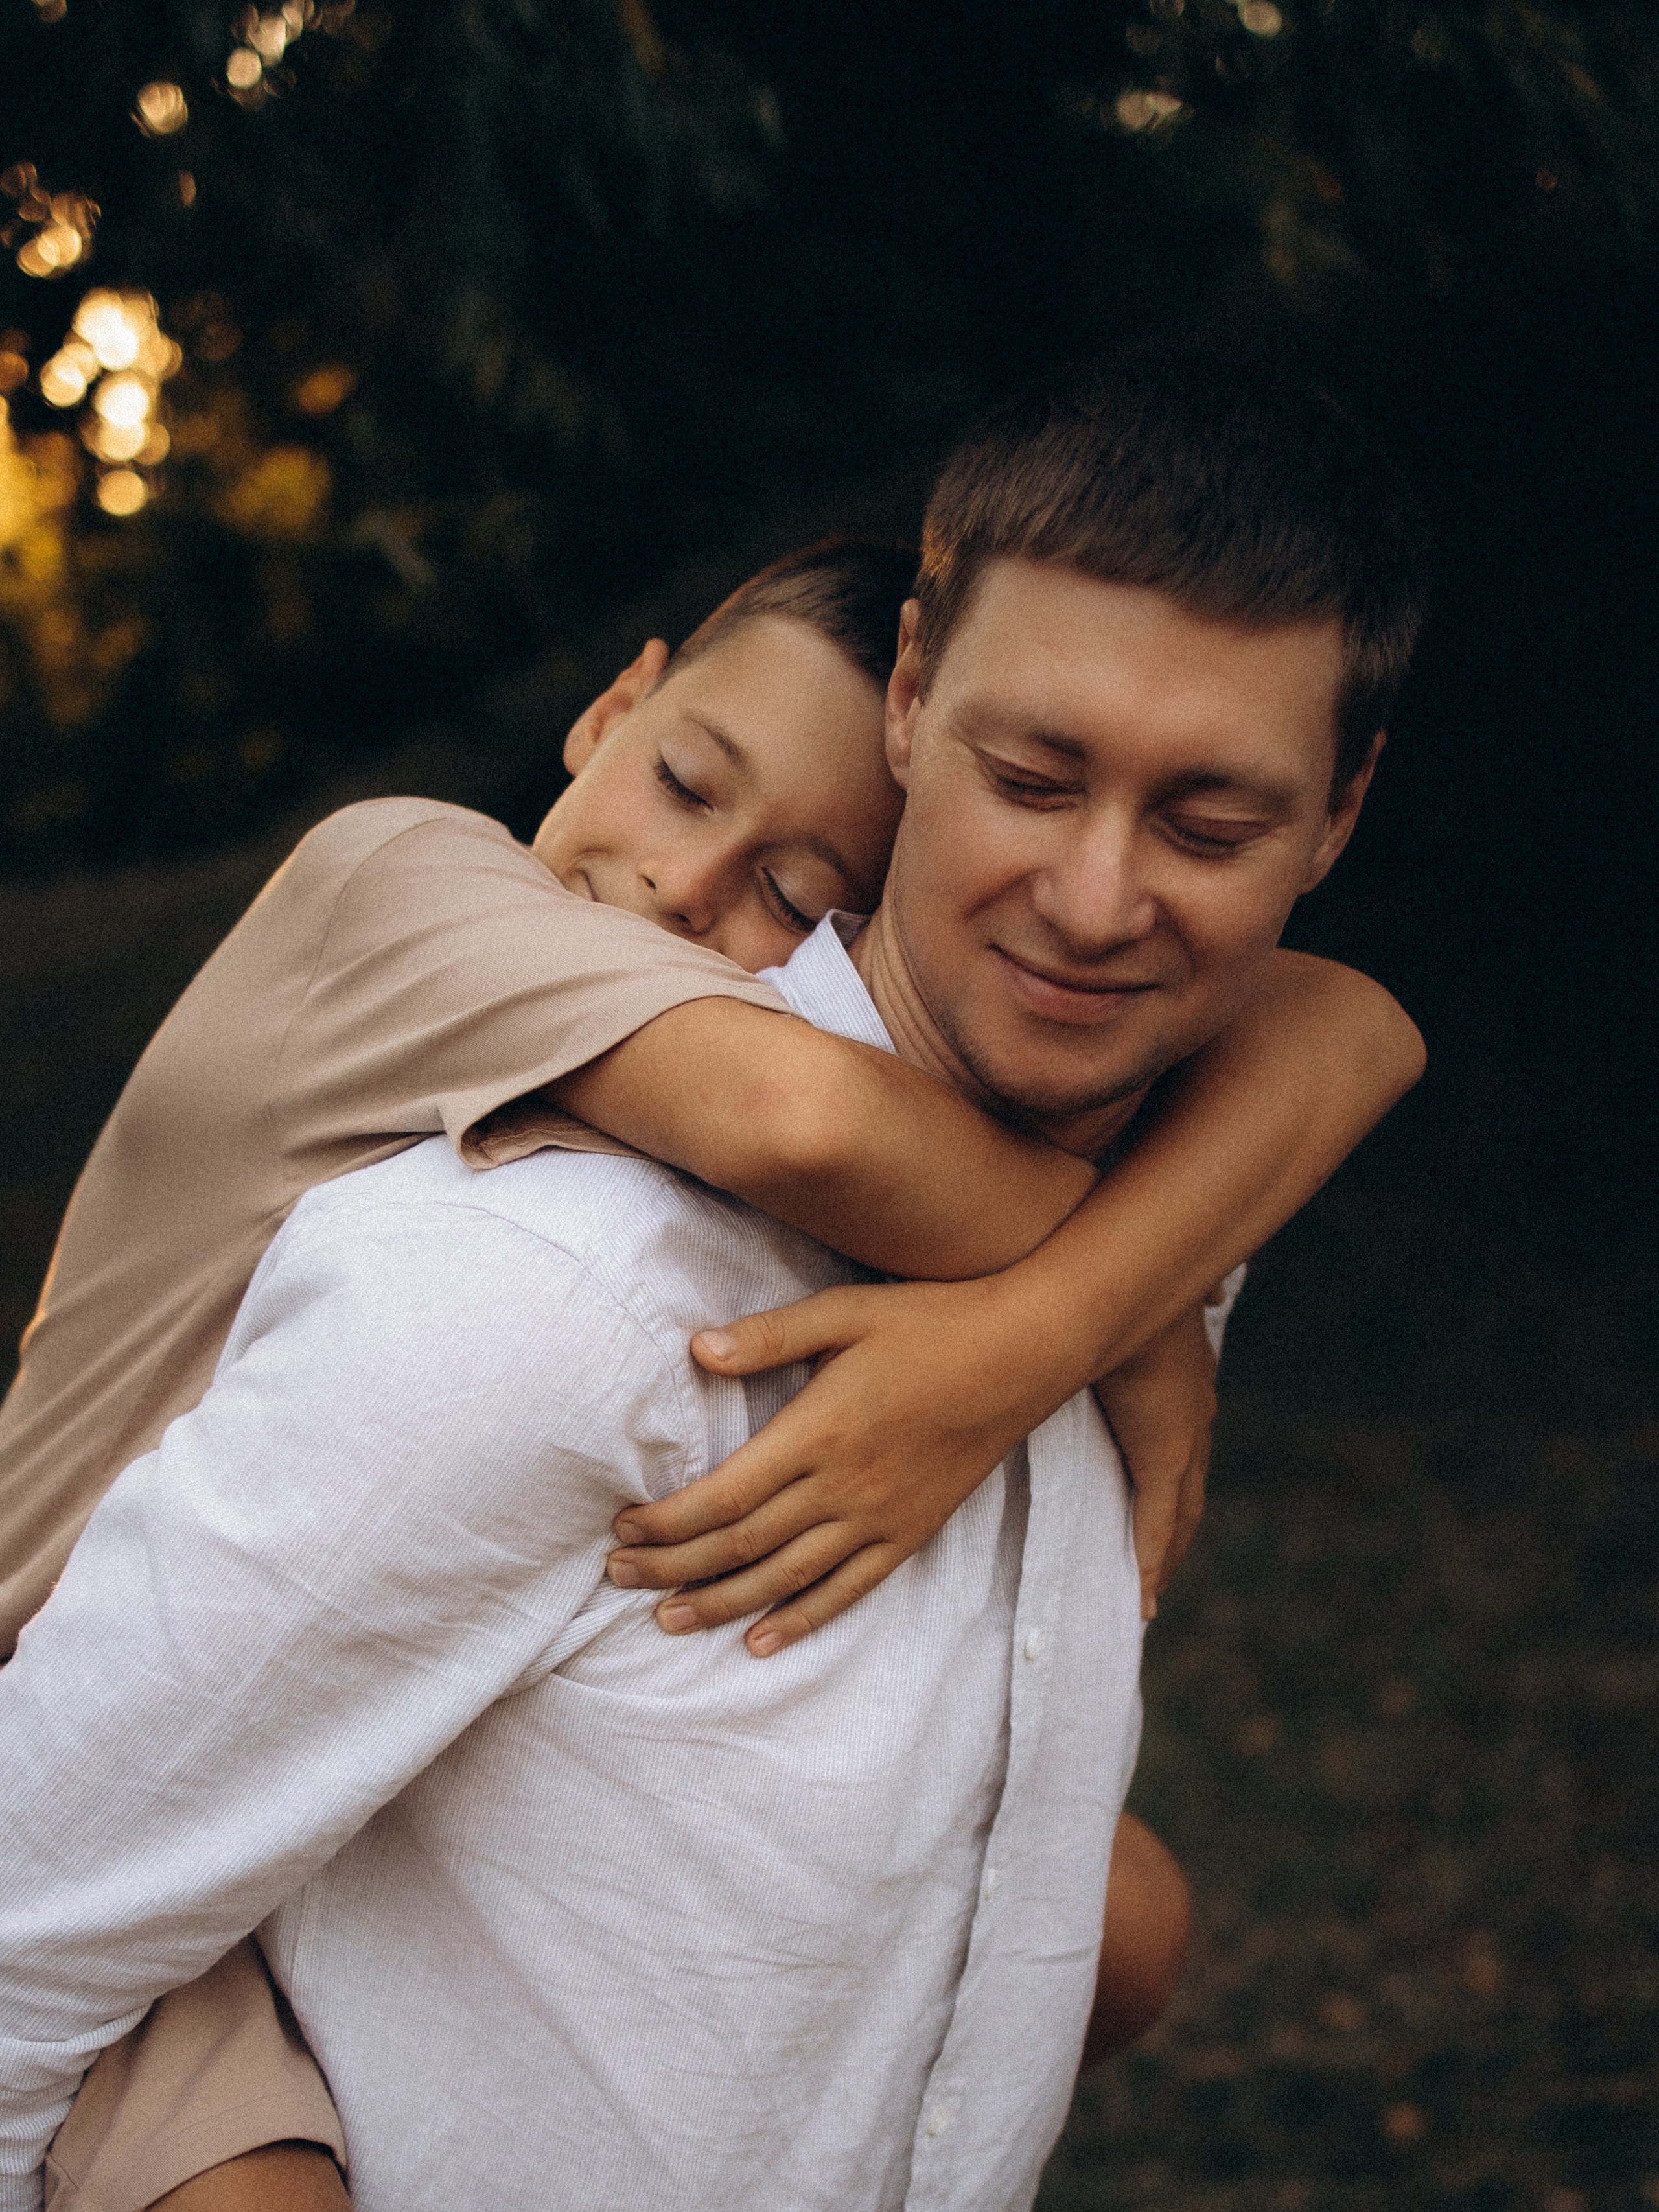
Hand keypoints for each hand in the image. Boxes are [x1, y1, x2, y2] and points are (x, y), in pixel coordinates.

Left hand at [605, 1276, 1088, 1655]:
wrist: (1023, 1353)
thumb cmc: (929, 1322)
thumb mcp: (845, 1312)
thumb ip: (769, 1336)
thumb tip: (698, 1350)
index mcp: (818, 1433)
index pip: (723, 1498)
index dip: (667, 1523)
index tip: (621, 1531)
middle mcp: (844, 1488)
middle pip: (741, 1547)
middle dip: (672, 1568)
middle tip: (616, 1581)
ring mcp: (879, 1519)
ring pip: (785, 1579)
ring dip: (719, 1605)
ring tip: (666, 1620)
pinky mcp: (910, 1535)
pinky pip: (847, 1592)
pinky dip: (799, 1621)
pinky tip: (758, 1642)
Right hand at [1092, 1299, 1216, 1620]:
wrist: (1125, 1281)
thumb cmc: (1127, 1280)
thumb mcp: (1155, 1295)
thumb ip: (1185, 1299)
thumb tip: (1214, 1289)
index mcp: (1189, 1387)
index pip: (1189, 1451)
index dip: (1179, 1489)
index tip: (1170, 1520)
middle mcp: (1196, 1418)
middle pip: (1191, 1493)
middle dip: (1177, 1534)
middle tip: (1160, 1573)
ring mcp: (1183, 1440)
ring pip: (1181, 1515)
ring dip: (1167, 1555)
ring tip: (1152, 1595)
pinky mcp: (1162, 1454)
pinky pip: (1156, 1521)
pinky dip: (1151, 1560)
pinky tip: (1144, 1596)